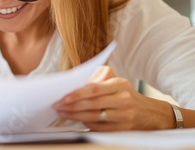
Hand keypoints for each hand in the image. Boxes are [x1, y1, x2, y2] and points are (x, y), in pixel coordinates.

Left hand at [52, 65, 173, 130]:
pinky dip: (86, 124)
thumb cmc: (124, 93)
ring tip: (62, 113)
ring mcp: (125, 115)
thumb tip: (75, 84)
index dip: (78, 93)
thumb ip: (97, 78)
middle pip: (93, 104)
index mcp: (120, 84)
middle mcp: (124, 99)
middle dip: (72, 106)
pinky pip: (100, 128)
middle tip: (58, 105)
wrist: (150, 113)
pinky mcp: (124, 129)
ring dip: (75, 116)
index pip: (95, 88)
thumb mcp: (115, 80)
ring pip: (95, 117)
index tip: (64, 96)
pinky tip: (76, 120)